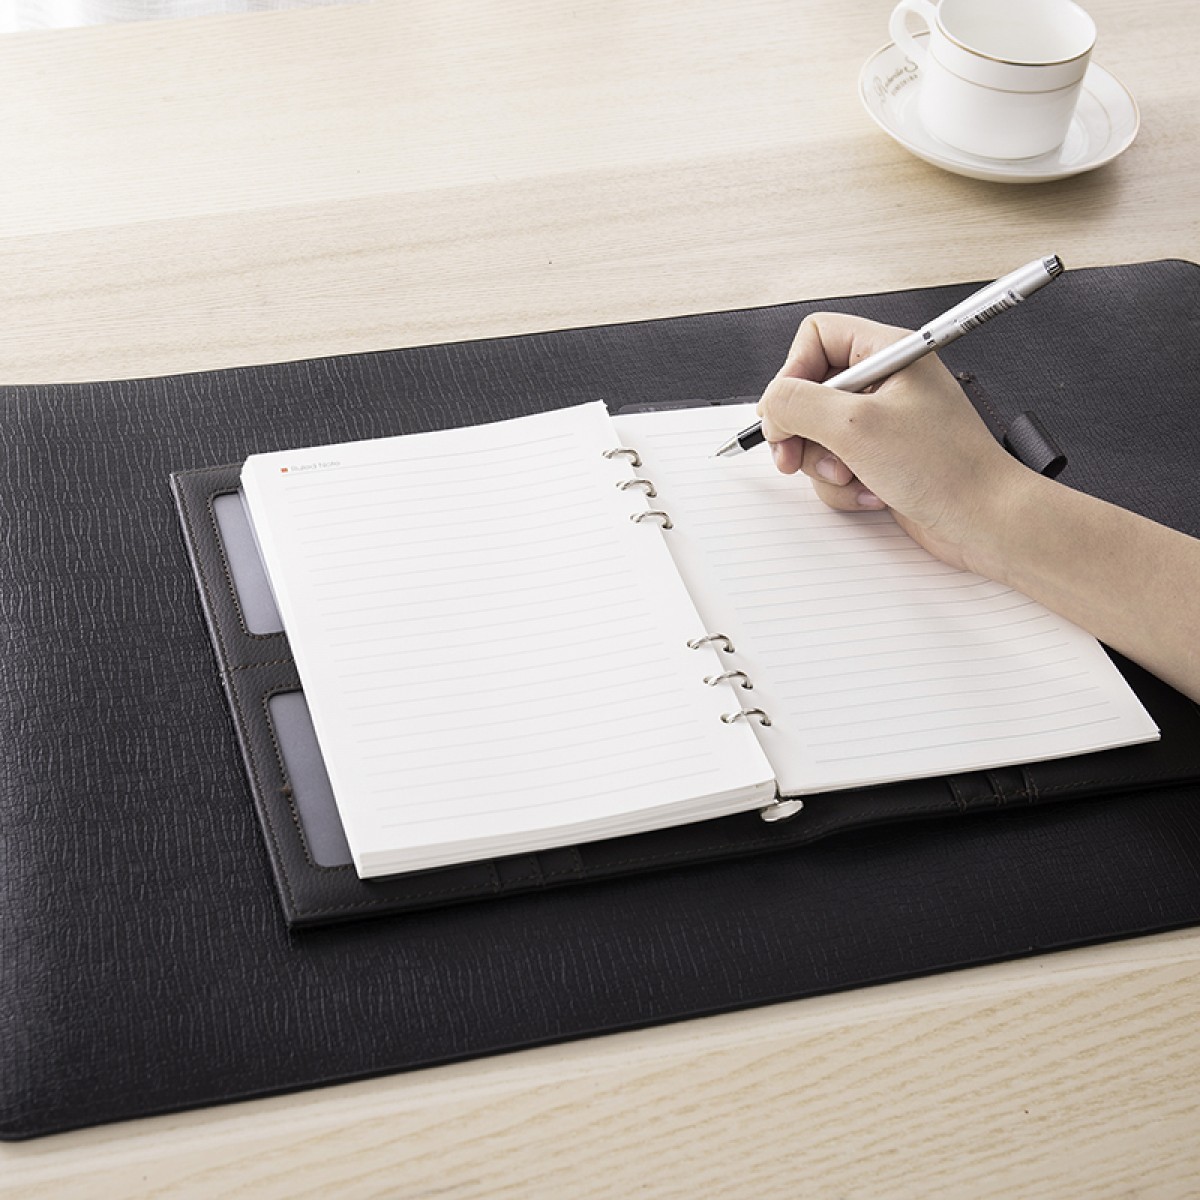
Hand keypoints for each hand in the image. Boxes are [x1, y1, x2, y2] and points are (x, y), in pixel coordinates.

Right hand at [757, 312, 1023, 572]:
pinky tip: (871, 493)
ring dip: (823, 465)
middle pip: (807, 391)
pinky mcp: (880, 459)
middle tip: (794, 456)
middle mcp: (885, 382)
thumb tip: (770, 404)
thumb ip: (798, 404)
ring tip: (851, 476)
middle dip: (800, 431)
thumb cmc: (948, 469)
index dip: (792, 373)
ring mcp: (882, 423)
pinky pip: (835, 466)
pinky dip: (844, 486)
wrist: (986, 522)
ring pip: (816, 435)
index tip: (786, 411)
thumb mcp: (856, 427)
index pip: (815, 337)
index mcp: (888, 352)